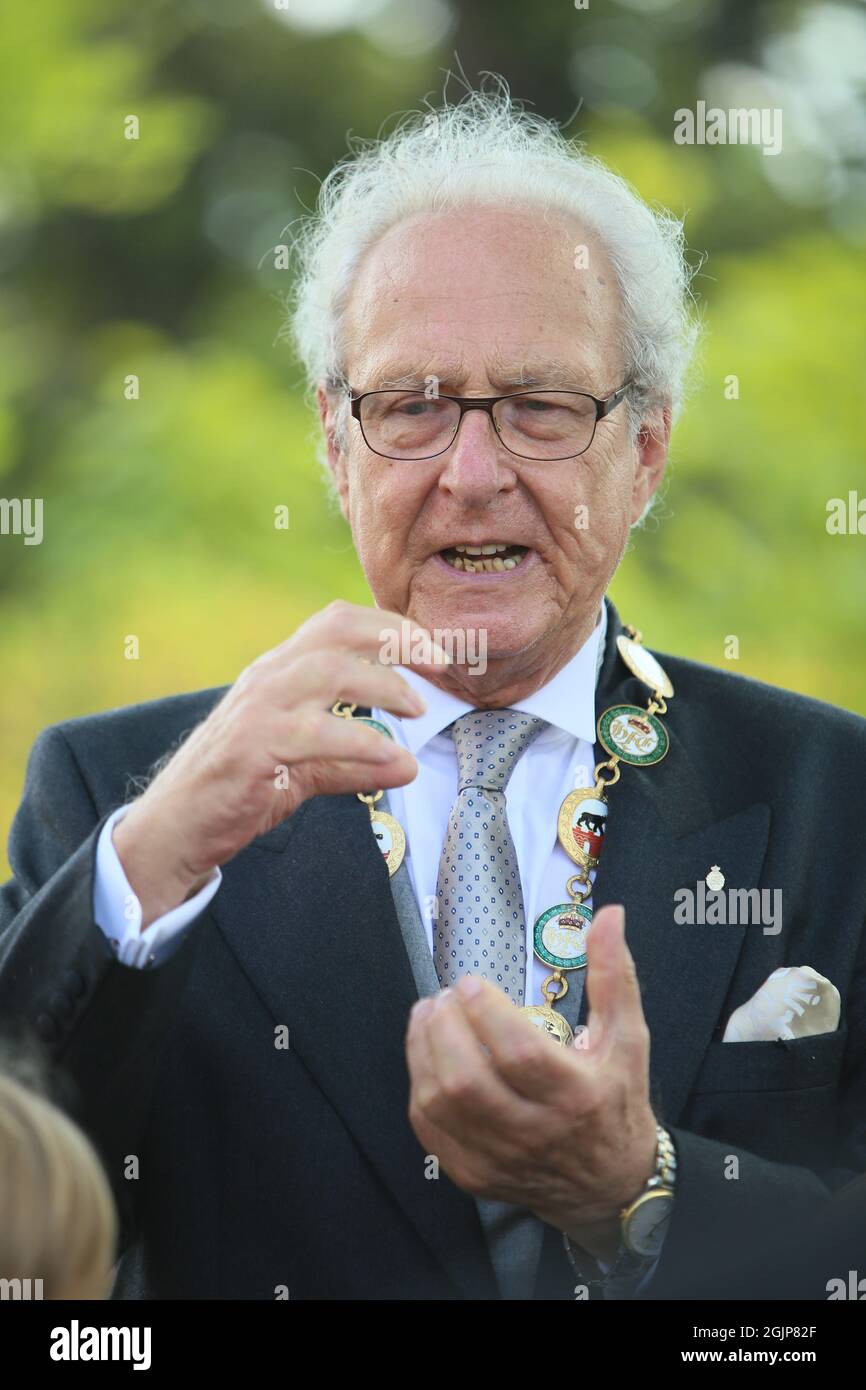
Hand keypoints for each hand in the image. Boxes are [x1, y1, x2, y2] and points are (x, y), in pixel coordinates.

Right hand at [114, 601, 446, 926]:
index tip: (437, 648)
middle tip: (443, 665)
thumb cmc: (238, 787)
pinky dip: (361, 742)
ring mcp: (257, 710)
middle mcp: (268, 678)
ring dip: (383, 684)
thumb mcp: (304, 767)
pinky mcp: (251, 748)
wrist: (175, 826)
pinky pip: (314, 733)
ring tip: (419, 709)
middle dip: (398, 639)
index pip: (338, 622)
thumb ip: (354, 760)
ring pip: (327, 671)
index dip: (392, 626)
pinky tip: (393, 761)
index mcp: (280, 671)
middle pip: (338, 630)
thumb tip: (408, 765)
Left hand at [406, 904, 656, 1261]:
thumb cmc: (616, 1101)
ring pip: (441, 1104)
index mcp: (576, 1094)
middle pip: (468, 1081)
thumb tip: (608, 915)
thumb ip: (613, 976)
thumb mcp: (628, 1038)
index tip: (470, 982)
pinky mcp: (474, 1174)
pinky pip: (430, 1130)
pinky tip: (427, 1057)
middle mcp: (536, 1132)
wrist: (611, 1185)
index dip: (485, 1012)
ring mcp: (500, 1157)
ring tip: (429, 1016)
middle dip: (444, 1029)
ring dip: (423, 1051)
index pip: (519, 1053)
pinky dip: (420, 1087)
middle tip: (445, 998)